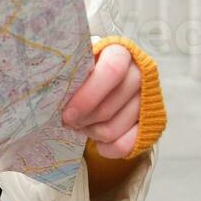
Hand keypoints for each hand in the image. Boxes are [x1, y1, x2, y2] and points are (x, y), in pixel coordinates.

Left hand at [60, 43, 144, 158]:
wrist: (105, 82)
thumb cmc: (86, 71)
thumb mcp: (79, 63)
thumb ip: (70, 72)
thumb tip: (50, 91)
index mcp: (120, 53)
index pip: (113, 70)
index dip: (88, 96)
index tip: (67, 113)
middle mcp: (140, 74)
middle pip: (109, 106)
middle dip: (83, 119)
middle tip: (68, 121)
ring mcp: (147, 100)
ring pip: (115, 128)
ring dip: (92, 132)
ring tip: (82, 125)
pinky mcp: (150, 123)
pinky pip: (126, 145)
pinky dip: (107, 148)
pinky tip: (97, 141)